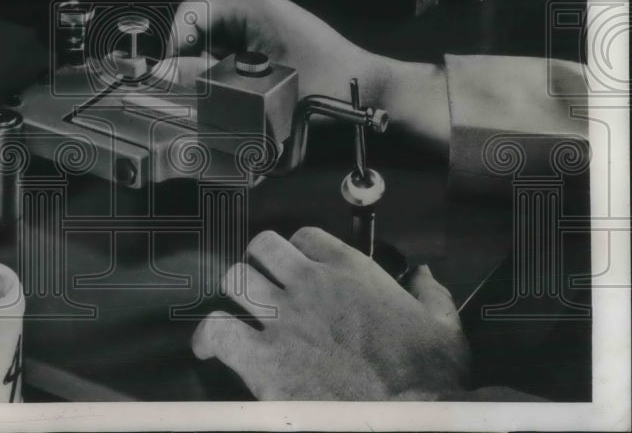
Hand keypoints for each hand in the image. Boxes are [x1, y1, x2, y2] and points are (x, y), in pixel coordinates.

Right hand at [168, 0, 450, 145]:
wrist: (371, 93)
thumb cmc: (327, 84)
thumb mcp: (260, 85)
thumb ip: (207, 79)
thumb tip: (165, 75)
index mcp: (249, 4)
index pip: (189, 14)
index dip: (172, 46)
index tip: (169, 79)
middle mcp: (252, 9)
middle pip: (197, 32)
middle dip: (189, 65)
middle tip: (191, 98)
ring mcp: (260, 26)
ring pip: (211, 49)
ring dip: (207, 75)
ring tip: (214, 103)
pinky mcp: (267, 46)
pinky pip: (230, 59)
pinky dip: (225, 80)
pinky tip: (234, 102)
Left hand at [192, 227, 469, 400]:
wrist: (407, 419)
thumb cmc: (428, 378)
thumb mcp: (444, 327)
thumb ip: (431, 295)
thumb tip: (424, 276)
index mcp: (351, 272)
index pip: (306, 237)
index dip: (300, 250)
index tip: (302, 267)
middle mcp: (310, 285)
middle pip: (262, 247)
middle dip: (260, 261)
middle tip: (264, 282)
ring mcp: (284, 319)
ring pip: (236, 279)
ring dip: (236, 293)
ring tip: (239, 310)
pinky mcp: (264, 359)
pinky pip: (218, 330)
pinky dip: (209, 336)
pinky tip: (209, 346)